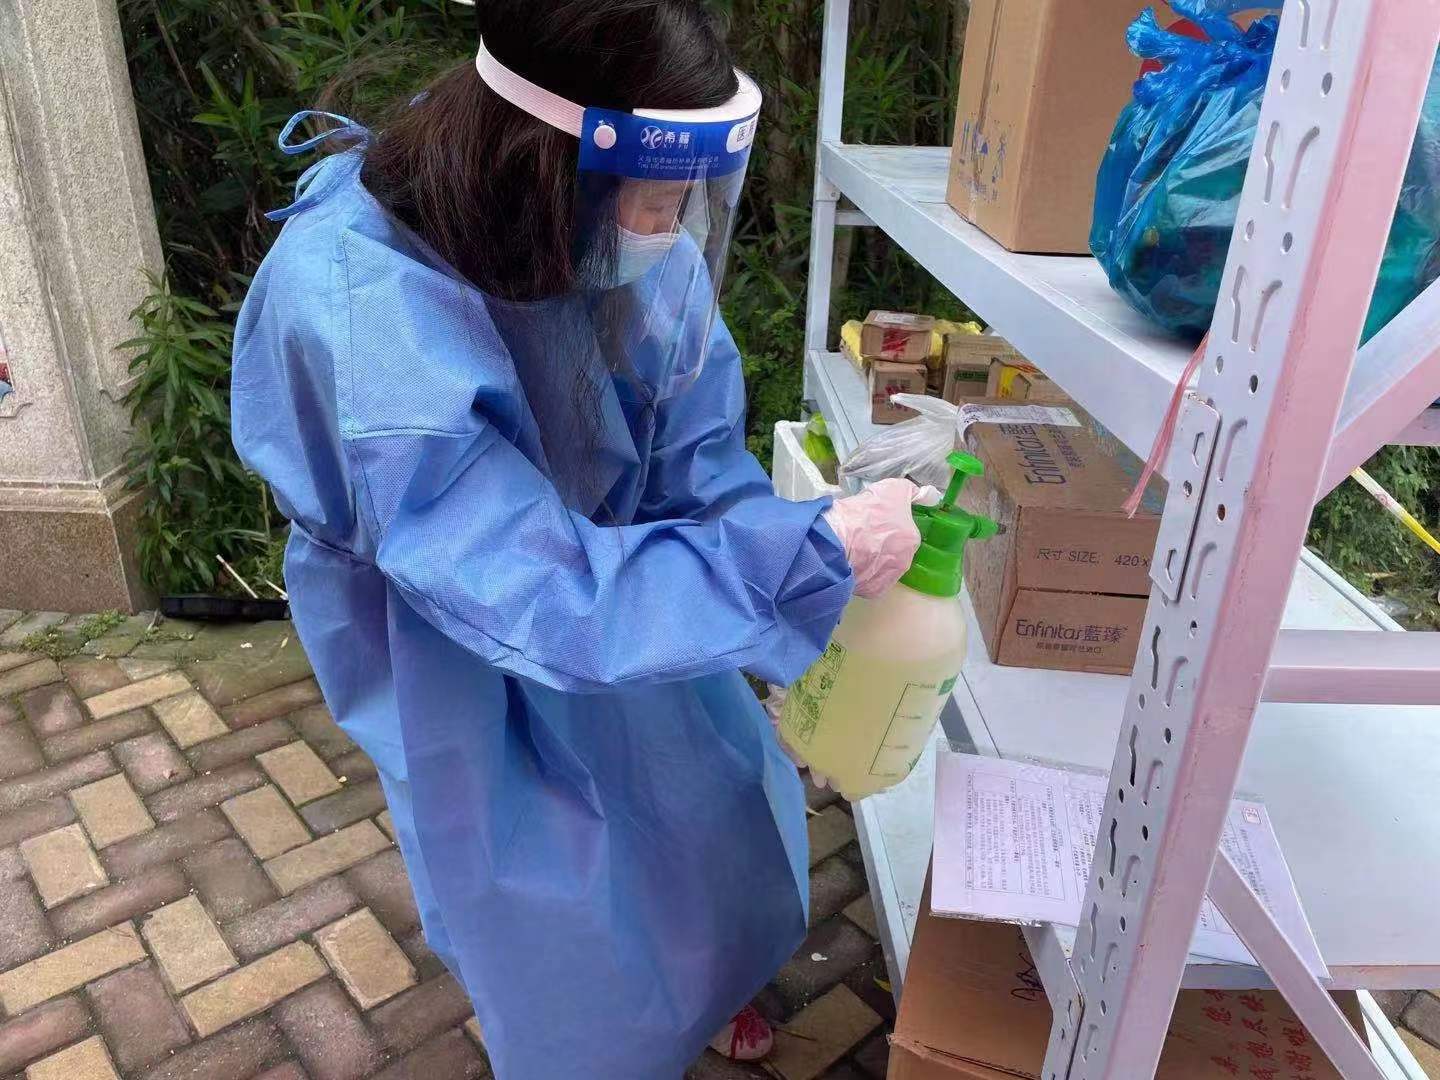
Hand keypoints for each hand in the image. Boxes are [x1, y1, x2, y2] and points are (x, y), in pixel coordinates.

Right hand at [823, 479, 938, 598]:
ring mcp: (889, 579)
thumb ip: (911, 492)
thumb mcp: (892, 489)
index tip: (876, 519)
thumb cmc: (865, 513)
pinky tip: (851, 562)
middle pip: (895, 550)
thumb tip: (929, 494)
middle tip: (864, 532)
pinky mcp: (872, 591)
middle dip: (883, 542)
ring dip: (873, 558)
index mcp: (912, 539)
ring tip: (854, 548)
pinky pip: (870, 580)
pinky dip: (862, 573)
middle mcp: (905, 562)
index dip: (891, 523)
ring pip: (883, 566)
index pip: (906, 531)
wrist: (836, 540)